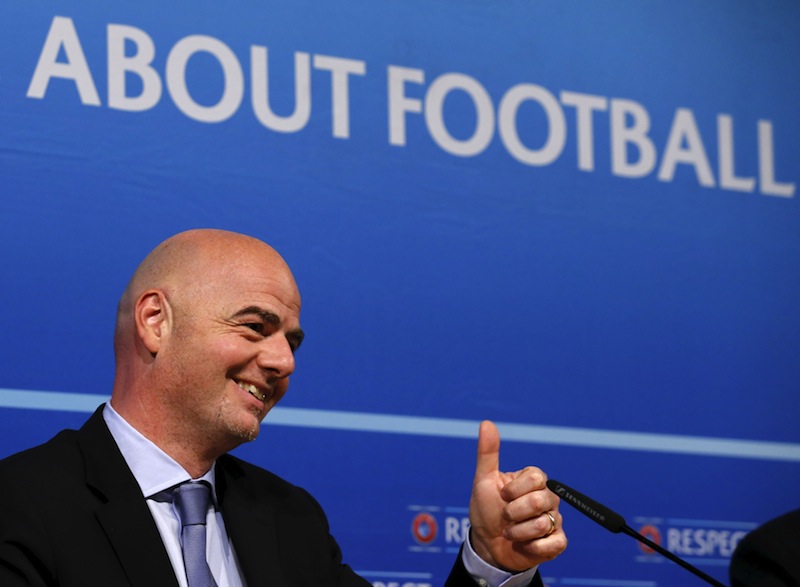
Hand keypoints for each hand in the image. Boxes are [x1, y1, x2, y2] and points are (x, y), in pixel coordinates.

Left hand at [468, 420, 566, 571]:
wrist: (487, 545)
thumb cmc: (486, 510)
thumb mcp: (483, 480)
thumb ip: (488, 452)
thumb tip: (486, 422)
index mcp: (534, 480)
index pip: (536, 477)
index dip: (514, 490)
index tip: (502, 496)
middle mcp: (548, 498)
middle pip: (538, 500)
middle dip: (512, 512)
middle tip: (505, 517)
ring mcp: (555, 520)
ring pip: (542, 524)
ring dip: (517, 532)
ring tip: (511, 532)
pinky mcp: (557, 543)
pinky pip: (553, 544)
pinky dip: (532, 547)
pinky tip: (524, 545)